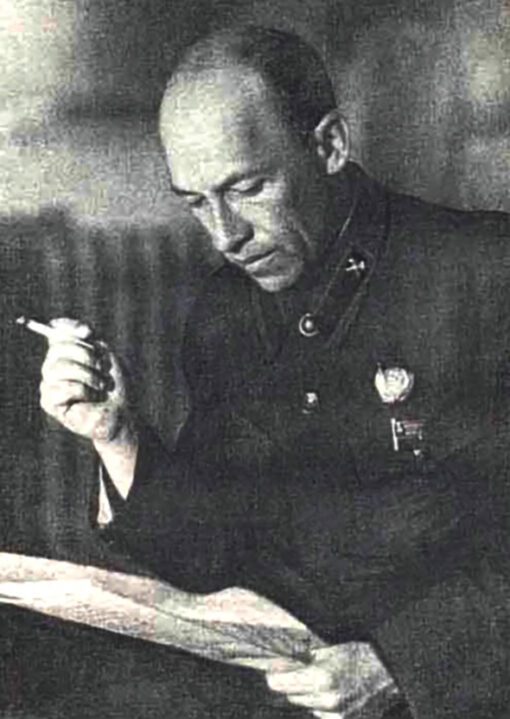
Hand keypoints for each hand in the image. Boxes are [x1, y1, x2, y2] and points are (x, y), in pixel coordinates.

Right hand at [39, 318, 131, 443]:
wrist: (122, 413)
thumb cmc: (116, 386)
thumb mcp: (105, 354)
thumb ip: (84, 337)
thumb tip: (56, 324)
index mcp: (67, 353)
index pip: (56, 332)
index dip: (69, 328)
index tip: (88, 332)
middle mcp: (54, 366)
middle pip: (57, 348)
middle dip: (85, 355)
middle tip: (102, 368)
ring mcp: (49, 384)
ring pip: (57, 368)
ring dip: (87, 376)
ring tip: (100, 387)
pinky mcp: (49, 403)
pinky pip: (60, 388)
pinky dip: (82, 392)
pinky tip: (90, 399)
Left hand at [266, 642, 399, 718]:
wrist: (392, 672)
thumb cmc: (362, 654)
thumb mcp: (330, 649)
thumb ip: (303, 657)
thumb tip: (279, 661)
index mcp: (321, 679)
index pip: (278, 684)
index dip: (275, 674)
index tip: (274, 668)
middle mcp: (327, 701)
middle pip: (291, 696)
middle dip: (293, 682)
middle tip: (303, 669)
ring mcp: (337, 715)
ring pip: (306, 705)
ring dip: (309, 694)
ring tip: (325, 679)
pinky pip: (322, 714)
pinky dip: (323, 705)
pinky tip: (336, 692)